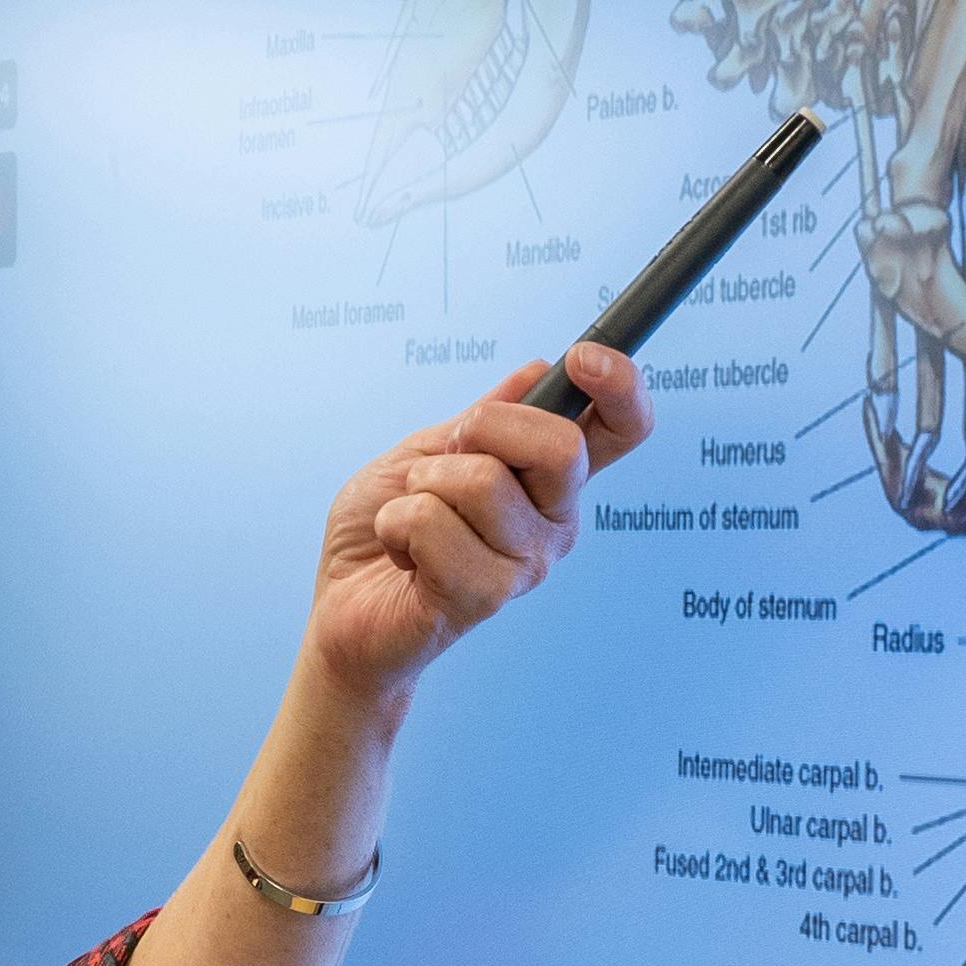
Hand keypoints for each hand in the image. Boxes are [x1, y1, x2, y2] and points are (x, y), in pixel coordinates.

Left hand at [304, 348, 651, 701]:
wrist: (344, 606)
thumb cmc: (386, 529)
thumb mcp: (429, 451)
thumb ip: (484, 420)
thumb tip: (538, 371)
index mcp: (549, 482)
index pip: (621, 430)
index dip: (620, 387)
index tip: (583, 359)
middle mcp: (553, 523)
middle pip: (562, 448)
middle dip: (484, 428)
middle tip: (442, 461)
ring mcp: (525, 564)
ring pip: (482, 482)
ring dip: (421, 486)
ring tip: (411, 517)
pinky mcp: (485, 597)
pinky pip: (434, 524)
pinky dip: (396, 524)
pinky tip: (401, 554)